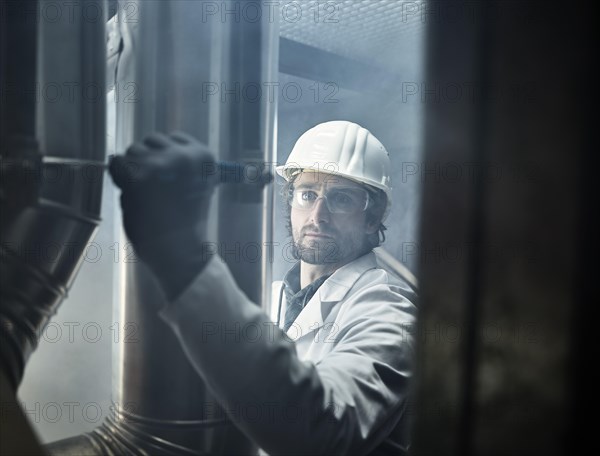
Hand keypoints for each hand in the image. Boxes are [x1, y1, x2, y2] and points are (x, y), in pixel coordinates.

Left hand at [109, 131, 215, 299]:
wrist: (181, 252)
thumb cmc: (187, 223)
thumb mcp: (198, 186)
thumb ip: (182, 166)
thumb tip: (152, 148)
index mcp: (204, 157)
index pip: (175, 138)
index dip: (166, 156)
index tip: (169, 177)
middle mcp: (184, 156)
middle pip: (152, 140)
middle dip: (148, 160)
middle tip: (155, 188)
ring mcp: (160, 165)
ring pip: (134, 150)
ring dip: (134, 169)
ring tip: (146, 194)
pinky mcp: (137, 177)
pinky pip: (117, 162)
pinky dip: (119, 176)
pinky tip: (132, 194)